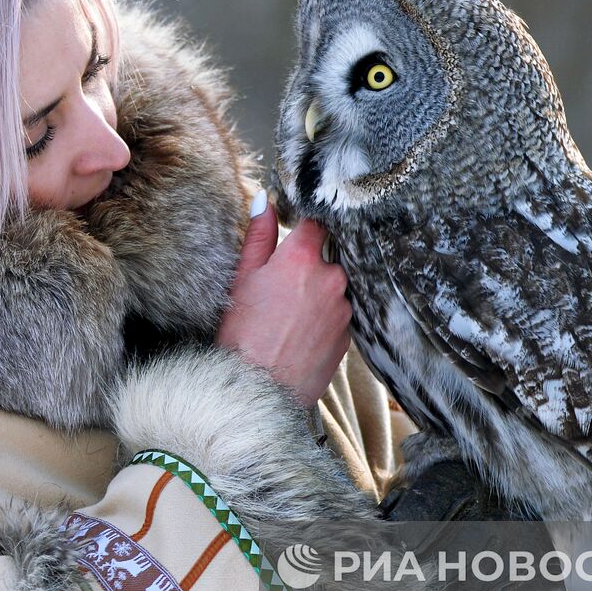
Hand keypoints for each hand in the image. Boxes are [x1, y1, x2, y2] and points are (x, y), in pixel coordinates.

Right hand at [216, 190, 350, 406]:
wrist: (257, 389)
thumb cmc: (242, 334)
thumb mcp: (243, 278)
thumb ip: (259, 236)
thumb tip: (264, 201)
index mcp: (302, 258)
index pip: (317, 223)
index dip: (307, 226)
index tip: (298, 231)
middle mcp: (331, 278)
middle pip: (327, 258)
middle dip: (310, 267)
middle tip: (283, 287)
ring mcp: (344, 308)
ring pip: (334, 289)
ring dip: (318, 294)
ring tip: (289, 316)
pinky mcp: (349, 336)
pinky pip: (339, 316)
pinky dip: (323, 319)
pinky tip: (300, 333)